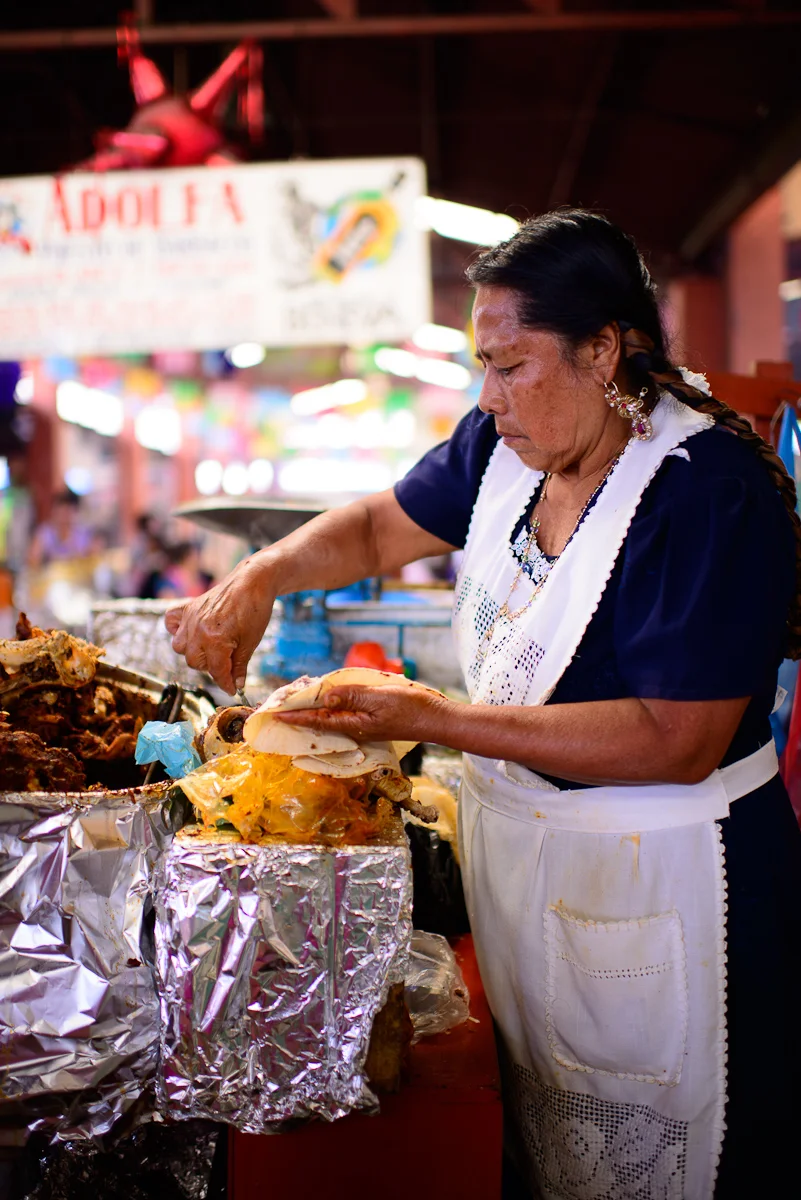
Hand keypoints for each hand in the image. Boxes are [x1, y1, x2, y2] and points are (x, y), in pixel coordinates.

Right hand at [165, 556, 274, 693]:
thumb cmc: (255, 611)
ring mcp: (190, 617)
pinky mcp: (188, 606)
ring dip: (194, 652)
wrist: (253, 582)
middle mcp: (197, 630)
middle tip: (226, 662)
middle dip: (210, 666)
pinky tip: (191, 632)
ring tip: (211, 648)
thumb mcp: (251, 642)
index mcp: (214, 640)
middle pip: (194, 662)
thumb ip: (239, 665)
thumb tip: (236, 685)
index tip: (231, 689)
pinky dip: (176, 630)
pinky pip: (171, 622)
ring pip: (180, 647)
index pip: (216, 671)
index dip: (225, 683)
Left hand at [275, 684, 457, 745]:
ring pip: (329, 716)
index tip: (275, 714)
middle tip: (276, 707)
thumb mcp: (379, 699)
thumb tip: (325, 697)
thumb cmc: (409, 709)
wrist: (434, 718)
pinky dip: (329, 706)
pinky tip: (325, 699)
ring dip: (312, 709)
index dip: (295, 716)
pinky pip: (343, 713)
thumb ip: (352, 696)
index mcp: (352, 724)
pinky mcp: (369, 719)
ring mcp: (361, 724)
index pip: (316, 720)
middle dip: (298, 713)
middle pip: (319, 720)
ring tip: (294, 701)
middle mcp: (353, 726)